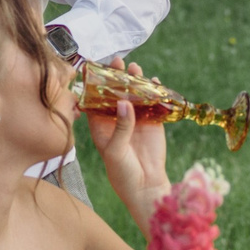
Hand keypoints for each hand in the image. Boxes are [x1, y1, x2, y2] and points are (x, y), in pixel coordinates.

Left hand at [88, 68, 169, 222]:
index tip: (95, 69)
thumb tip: (124, 103)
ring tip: (135, 68)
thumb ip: (120, 127)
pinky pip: (153, 104)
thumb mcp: (116, 151)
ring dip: (135, 81)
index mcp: (101, 126)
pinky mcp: (152, 123)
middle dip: (116, 77)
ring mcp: (135, 120)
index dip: (94, 85)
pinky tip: (154, 81)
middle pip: (115, 94)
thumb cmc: (123, 173)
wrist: (146, 187)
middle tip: (118, 62)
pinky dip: (154, 92)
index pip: (95, 101)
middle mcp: (117, 120)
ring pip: (134, 96)